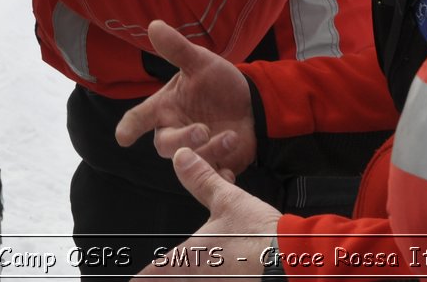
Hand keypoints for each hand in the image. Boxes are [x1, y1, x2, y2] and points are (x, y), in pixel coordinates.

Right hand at [116, 20, 257, 175]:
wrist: (252, 104)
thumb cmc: (218, 82)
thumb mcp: (201, 62)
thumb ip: (177, 49)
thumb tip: (154, 25)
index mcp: (165, 108)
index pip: (139, 118)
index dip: (129, 127)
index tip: (123, 137)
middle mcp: (175, 131)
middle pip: (164, 146)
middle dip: (182, 140)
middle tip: (202, 130)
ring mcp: (194, 150)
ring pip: (190, 162)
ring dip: (209, 152)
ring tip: (229, 136)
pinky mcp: (215, 165)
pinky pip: (212, 178)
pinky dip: (220, 176)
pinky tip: (230, 170)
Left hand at [135, 149, 280, 277]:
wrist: (294, 261)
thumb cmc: (260, 235)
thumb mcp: (228, 201)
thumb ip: (201, 180)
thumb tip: (181, 157)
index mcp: (188, 258)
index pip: (151, 274)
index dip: (139, 277)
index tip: (131, 280)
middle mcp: (198, 278)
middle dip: (163, 277)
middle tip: (150, 275)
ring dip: (189, 277)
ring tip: (189, 272)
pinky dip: (216, 279)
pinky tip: (224, 274)